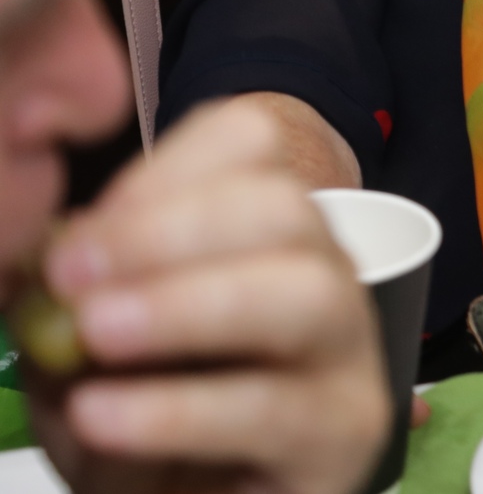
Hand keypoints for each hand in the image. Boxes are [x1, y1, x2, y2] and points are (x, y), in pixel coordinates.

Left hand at [29, 99, 388, 493]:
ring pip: (305, 291)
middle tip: (73, 276)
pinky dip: (181, 407)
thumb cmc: (141, 425)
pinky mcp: (345, 433)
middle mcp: (323, 272)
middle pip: (284, 207)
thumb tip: (40, 257)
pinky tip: (106, 416)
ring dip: (191, 302)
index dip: (162, 172)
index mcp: (265, 231)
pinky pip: (276, 407)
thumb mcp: (82, 353)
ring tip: (98, 333)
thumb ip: (60, 302)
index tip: (72, 236)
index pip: (252, 145)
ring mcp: (348, 351)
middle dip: (171, 230)